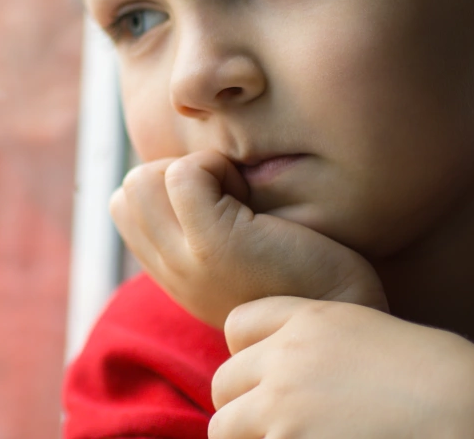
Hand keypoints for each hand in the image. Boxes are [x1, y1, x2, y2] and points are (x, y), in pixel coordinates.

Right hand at [109, 149, 386, 328]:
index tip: (220, 199)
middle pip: (128, 189)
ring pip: (143, 179)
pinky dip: (218, 166)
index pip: (125, 206)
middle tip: (232, 194)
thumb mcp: (242, 257)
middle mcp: (170, 273)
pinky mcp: (214, 245)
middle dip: (176, 172)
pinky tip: (254, 194)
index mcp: (174, 275)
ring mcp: (186, 261)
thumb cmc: (310, 275)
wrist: (348, 308)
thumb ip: (206, 230)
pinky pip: (184, 173)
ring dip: (195, 168)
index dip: (166, 186)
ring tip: (240, 194)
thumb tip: (190, 175)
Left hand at [212, 297, 473, 438]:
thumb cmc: (453, 389)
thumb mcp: (385, 342)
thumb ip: (334, 352)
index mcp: (315, 320)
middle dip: (247, 408)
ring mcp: (282, 410)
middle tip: (290, 429)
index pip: (240, 325)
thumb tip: (313, 383)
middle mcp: (287, 359)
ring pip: (225, 428)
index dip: (255, 356)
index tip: (282, 381)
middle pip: (224, 383)